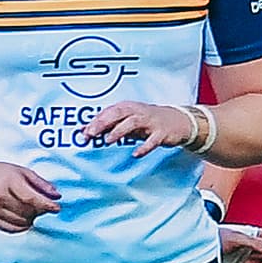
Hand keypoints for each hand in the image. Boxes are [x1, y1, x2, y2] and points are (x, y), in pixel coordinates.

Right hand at [0, 156, 65, 233]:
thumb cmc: (3, 173)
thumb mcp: (23, 172)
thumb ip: (41, 183)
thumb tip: (57, 196)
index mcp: (10, 182)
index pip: (30, 198)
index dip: (46, 205)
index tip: (57, 208)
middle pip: (26, 211)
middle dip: (39, 212)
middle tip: (42, 207)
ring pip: (20, 222)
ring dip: (31, 219)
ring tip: (32, 211)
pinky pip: (9, 228)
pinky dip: (21, 226)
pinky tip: (24, 219)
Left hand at [81, 100, 203, 155]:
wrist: (179, 121)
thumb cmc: (148, 121)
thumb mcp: (127, 120)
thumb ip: (107, 125)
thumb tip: (83, 130)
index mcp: (128, 107)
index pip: (109, 112)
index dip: (95, 121)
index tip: (84, 132)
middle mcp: (138, 111)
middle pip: (118, 114)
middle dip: (103, 123)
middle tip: (91, 134)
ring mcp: (151, 122)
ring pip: (133, 122)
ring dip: (119, 131)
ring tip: (108, 141)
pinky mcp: (162, 133)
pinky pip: (152, 140)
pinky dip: (144, 147)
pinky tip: (135, 154)